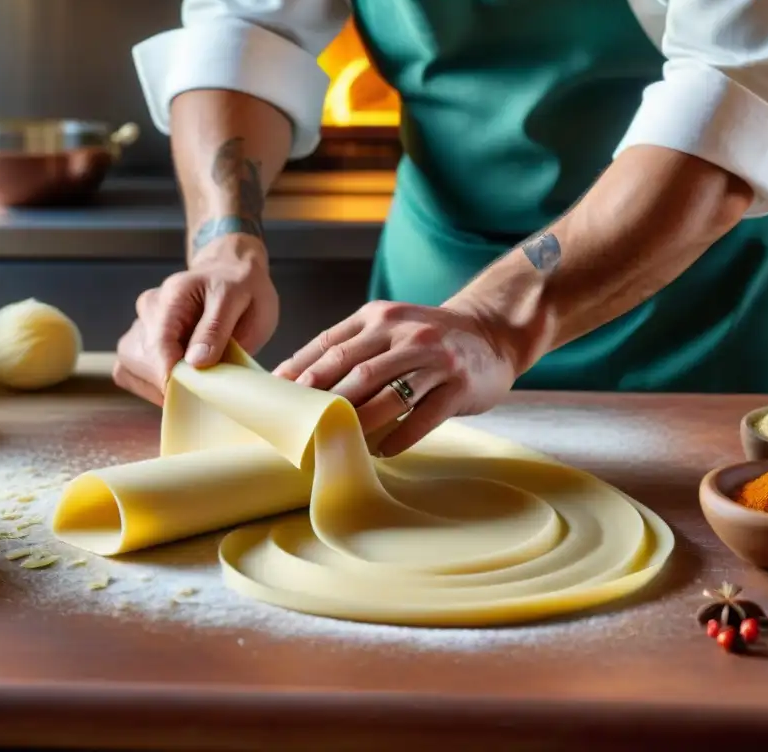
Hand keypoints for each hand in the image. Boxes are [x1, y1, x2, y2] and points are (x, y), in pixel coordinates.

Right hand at [114, 235, 279, 404]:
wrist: (231, 272)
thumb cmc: (240, 286)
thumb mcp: (240, 301)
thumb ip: (217, 329)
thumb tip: (195, 362)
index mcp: (175, 295)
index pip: (159, 344)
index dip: (172, 378)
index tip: (192, 398)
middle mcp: (149, 308)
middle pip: (138, 359)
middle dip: (167, 384)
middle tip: (201, 395)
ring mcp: (140, 323)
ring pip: (128, 366)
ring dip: (155, 386)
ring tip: (190, 389)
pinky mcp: (139, 339)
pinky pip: (128, 370)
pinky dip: (148, 385)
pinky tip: (176, 384)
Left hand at [273, 300, 515, 456]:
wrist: (491, 334)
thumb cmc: (428, 339)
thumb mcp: (389, 327)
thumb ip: (351, 346)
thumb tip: (298, 379)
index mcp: (380, 317)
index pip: (331, 343)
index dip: (301, 369)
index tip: (276, 394)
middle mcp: (406, 333)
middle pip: (354, 368)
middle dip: (320, 397)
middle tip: (297, 424)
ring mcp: (435, 359)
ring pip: (386, 393)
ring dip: (356, 422)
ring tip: (335, 443)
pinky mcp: (458, 385)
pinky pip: (423, 417)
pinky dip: (399, 436)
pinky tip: (381, 451)